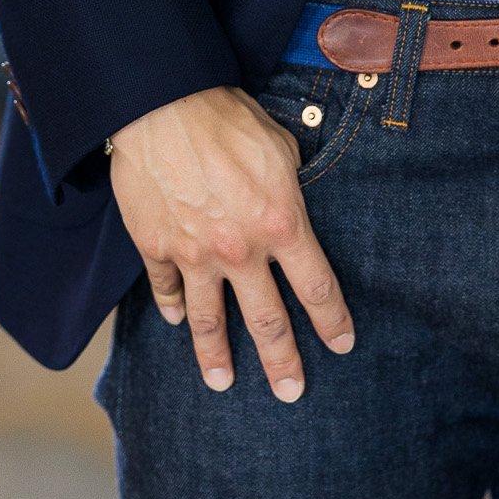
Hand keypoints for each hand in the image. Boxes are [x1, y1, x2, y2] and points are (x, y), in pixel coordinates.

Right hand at [107, 84, 354, 401]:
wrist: (163, 106)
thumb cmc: (228, 118)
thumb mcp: (280, 147)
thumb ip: (289, 185)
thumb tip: (288, 199)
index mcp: (281, 224)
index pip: (316, 286)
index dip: (331, 319)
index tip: (342, 344)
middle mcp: (240, 251)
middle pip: (268, 320)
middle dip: (282, 361)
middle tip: (291, 392)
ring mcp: (195, 255)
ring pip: (211, 321)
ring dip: (217, 357)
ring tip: (223, 383)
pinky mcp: (156, 248)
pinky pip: (167, 289)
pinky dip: (173, 307)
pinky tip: (179, 321)